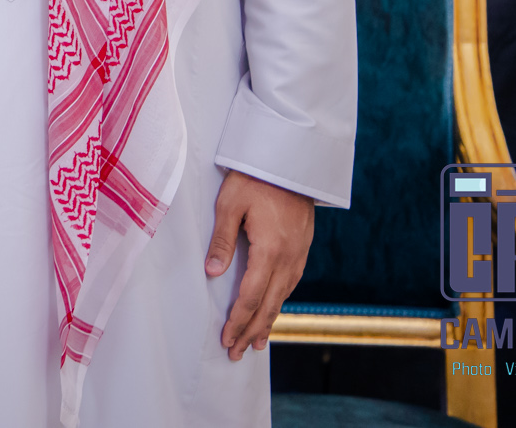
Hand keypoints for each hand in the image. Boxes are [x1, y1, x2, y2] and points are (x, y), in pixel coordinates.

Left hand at [207, 169, 314, 360]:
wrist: (289, 161)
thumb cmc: (254, 178)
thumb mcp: (230, 204)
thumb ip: (222, 241)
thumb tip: (212, 274)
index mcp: (270, 250)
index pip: (250, 296)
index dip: (238, 321)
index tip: (227, 339)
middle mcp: (288, 258)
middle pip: (268, 305)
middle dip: (251, 331)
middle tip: (237, 353)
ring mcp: (299, 255)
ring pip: (282, 297)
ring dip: (267, 321)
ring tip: (256, 342)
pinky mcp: (302, 249)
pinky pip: (290, 285)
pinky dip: (279, 302)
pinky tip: (272, 309)